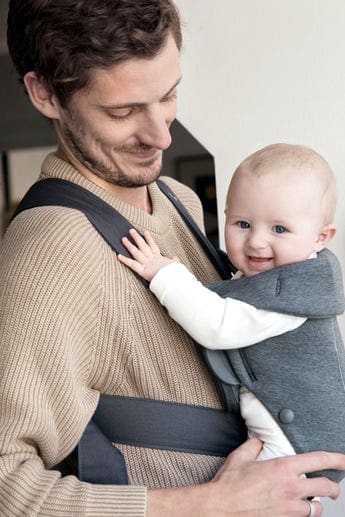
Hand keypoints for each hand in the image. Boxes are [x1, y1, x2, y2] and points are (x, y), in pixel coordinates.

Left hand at [118, 228, 178, 281]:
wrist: (174, 279)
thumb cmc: (175, 273)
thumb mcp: (176, 265)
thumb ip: (174, 260)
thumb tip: (175, 257)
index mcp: (159, 257)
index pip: (153, 245)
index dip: (149, 238)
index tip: (145, 232)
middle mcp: (152, 258)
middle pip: (143, 245)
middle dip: (137, 237)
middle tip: (131, 231)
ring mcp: (146, 263)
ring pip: (136, 252)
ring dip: (129, 245)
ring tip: (123, 239)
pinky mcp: (143, 270)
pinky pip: (132, 264)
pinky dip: (125, 260)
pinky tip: (118, 256)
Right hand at [147, 438, 344, 515]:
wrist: (221, 507)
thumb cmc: (229, 483)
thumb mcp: (241, 456)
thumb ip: (254, 446)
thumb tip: (259, 441)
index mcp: (283, 468)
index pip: (319, 461)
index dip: (336, 459)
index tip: (344, 459)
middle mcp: (291, 488)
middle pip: (326, 489)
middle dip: (333, 488)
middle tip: (332, 487)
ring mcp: (289, 508)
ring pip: (317, 509)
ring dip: (317, 505)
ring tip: (313, 501)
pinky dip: (302, 515)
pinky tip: (296, 510)